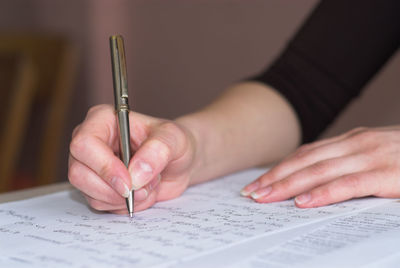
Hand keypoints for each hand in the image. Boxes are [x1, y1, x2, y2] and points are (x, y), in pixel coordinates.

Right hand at [68, 104, 196, 212]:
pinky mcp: (97, 187)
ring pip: (90, 193)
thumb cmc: (174, 143)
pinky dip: (125, 205)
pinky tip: (142, 193)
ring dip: (124, 198)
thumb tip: (135, 174)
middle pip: (79, 173)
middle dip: (114, 189)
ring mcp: (92, 167)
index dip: (104, 167)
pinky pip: (102, 205)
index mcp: (103, 120)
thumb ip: (158, 150)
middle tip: (143, 189)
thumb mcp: (174, 139)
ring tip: (148, 185)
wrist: (178, 163)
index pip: (84, 144)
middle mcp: (91, 143)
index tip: (129, 183)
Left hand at [241, 126, 399, 206]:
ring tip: (265, 198)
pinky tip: (304, 203)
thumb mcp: (373, 154)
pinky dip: (323, 193)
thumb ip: (347, 163)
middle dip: (275, 178)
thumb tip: (315, 182)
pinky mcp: (387, 174)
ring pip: (319, 171)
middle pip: (305, 161)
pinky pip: (349, 184)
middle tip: (251, 193)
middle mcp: (356, 144)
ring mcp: (372, 156)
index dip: (280, 168)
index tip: (259, 182)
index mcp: (351, 140)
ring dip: (288, 185)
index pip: (305, 154)